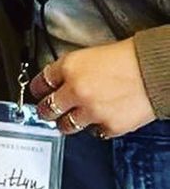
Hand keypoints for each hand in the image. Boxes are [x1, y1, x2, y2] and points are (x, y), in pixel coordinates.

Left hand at [29, 38, 155, 139]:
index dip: (36, 89)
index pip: (41, 82)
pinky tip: (95, 122)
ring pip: (66, 125)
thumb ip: (71, 70)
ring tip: (65, 122)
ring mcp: (92, 111)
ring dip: (64, 123)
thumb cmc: (126, 59)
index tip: (36, 93)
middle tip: (45, 111)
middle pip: (48, 107)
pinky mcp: (109, 126)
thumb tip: (60, 81)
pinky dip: (93, 128)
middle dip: (45, 110)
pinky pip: (93, 132)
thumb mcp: (89, 56)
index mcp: (69, 68)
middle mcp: (76, 90)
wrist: (151, 71)